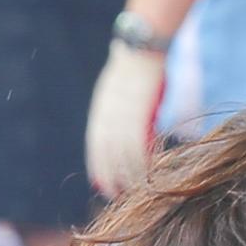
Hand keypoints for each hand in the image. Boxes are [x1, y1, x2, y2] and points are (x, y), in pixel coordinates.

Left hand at [87, 35, 166, 196]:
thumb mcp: (114, 89)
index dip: (98, 167)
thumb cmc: (131, 66)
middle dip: (111, 177)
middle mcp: (108, 116)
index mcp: (101, 111)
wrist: (141, 49)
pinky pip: (141, 144)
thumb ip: (113, 111)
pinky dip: (144, 161)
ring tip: (135, 191)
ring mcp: (124, 116)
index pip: (96, 146)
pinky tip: (149, 172)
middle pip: (107, 154)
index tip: (101, 184)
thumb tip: (117, 127)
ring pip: (124, 154)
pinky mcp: (141, 114)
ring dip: (129, 174)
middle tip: (116, 196)